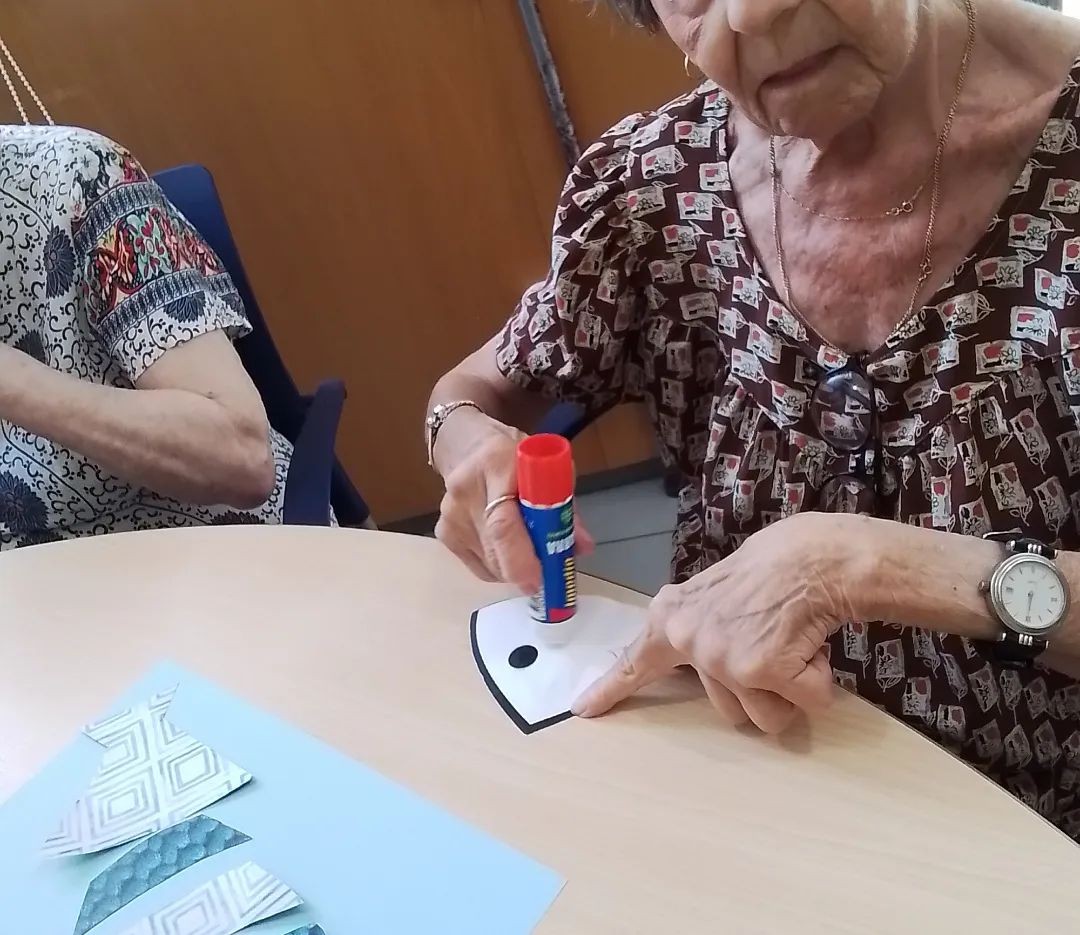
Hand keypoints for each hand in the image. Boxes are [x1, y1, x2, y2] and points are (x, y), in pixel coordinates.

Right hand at [434, 414, 594, 591]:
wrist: (466, 447)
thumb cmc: (513, 458)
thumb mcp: (546, 469)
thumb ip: (564, 507)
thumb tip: (581, 547)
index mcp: (496, 466)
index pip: (503, 523)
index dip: (522, 557)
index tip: (540, 580)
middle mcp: (465, 491)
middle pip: (495, 549)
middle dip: (526, 570)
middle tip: (548, 574)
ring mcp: (450, 516)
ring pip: (490, 564)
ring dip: (515, 568)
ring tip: (528, 548)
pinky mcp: (444, 534)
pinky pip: (480, 567)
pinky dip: (501, 566)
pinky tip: (507, 546)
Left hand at [573, 513, 866, 732]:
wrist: (810, 555)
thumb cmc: (769, 571)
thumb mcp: (709, 596)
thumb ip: (692, 630)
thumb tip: (681, 662)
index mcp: (671, 621)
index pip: (635, 663)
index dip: (610, 690)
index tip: (581, 709)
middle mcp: (690, 642)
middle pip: (730, 711)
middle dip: (762, 689)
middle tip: (772, 642)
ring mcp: (724, 658)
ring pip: (767, 718)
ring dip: (790, 690)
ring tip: (791, 644)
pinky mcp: (762, 670)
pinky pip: (807, 703)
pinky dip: (819, 682)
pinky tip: (811, 646)